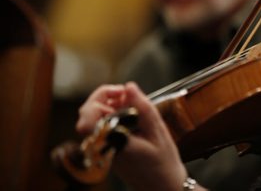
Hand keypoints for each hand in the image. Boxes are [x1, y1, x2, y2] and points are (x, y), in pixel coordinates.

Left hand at [76, 82, 191, 190]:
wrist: (163, 187)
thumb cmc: (163, 163)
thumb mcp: (158, 132)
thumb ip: (143, 108)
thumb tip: (129, 87)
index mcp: (114, 142)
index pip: (88, 116)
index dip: (100, 97)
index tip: (121, 92)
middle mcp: (104, 146)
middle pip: (88, 114)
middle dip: (105, 98)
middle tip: (127, 94)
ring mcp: (103, 149)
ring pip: (94, 119)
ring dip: (110, 106)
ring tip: (133, 105)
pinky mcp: (107, 150)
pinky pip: (102, 127)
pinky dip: (114, 116)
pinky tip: (132, 116)